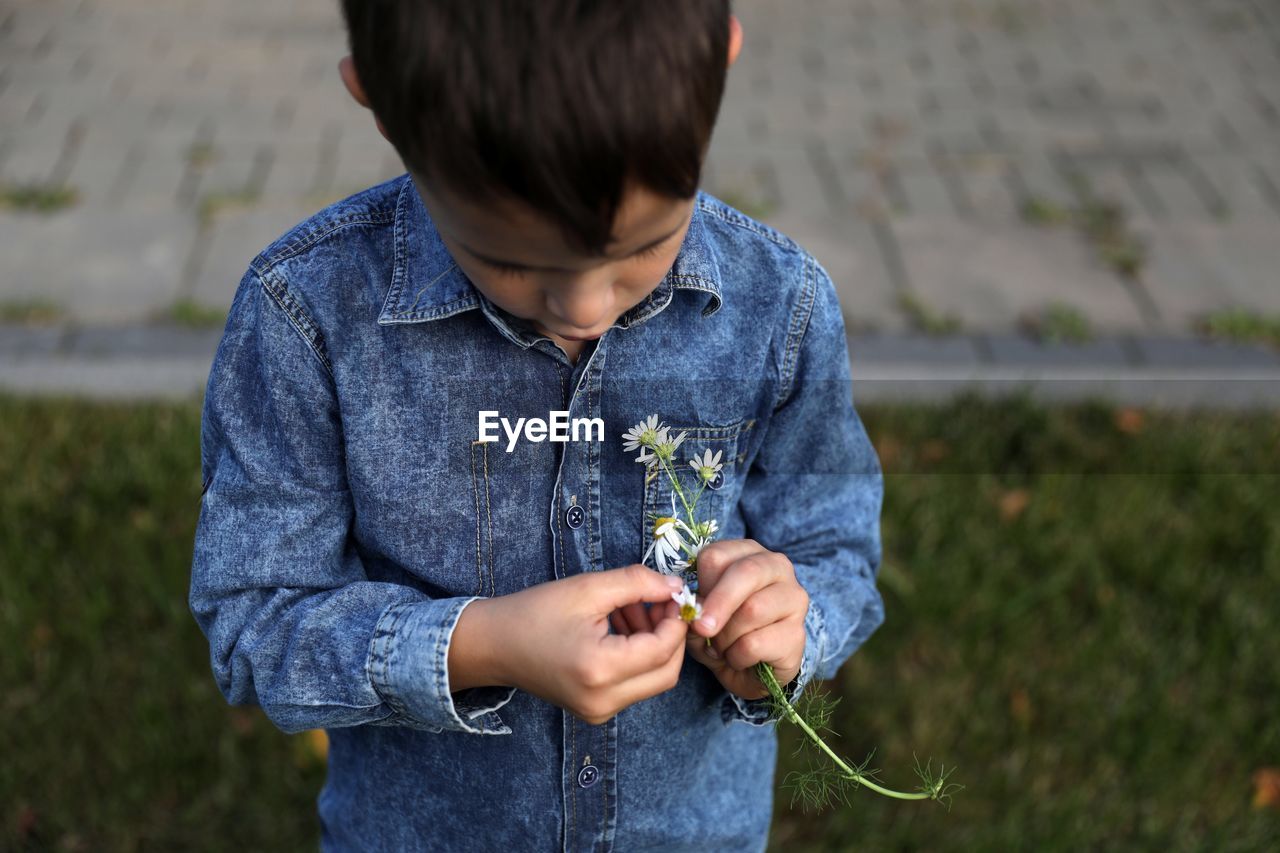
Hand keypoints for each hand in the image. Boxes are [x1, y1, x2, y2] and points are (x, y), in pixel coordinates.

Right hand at [476, 564, 688, 724]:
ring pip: (653, 680)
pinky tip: (621, 628)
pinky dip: (638, 657)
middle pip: (667, 673)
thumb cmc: (535, 612)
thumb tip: (676, 587)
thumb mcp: (588, 588)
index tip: (673, 593)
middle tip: (659, 602)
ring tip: (632, 609)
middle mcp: (603, 701)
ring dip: (654, 644)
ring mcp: (599, 712)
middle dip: (671, 635)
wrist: (493, 645)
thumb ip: (638, 584)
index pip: (663, 649)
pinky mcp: (596, 711)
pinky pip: (634, 686)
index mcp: (600, 670)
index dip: (676, 620)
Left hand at [680, 539, 808, 700]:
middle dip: (718, 603)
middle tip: (701, 628)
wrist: (749, 671)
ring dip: (726, 637)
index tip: (694, 606)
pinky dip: (737, 657)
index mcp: (748, 553)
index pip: (717, 555)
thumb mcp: (700, 617)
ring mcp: (794, 598)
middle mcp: (777, 567)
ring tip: (723, 648)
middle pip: (745, 572)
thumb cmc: (722, 633)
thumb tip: (693, 608)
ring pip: (752, 609)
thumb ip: (694, 608)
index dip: (701, 584)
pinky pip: (756, 643)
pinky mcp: (798, 634)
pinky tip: (740, 659)